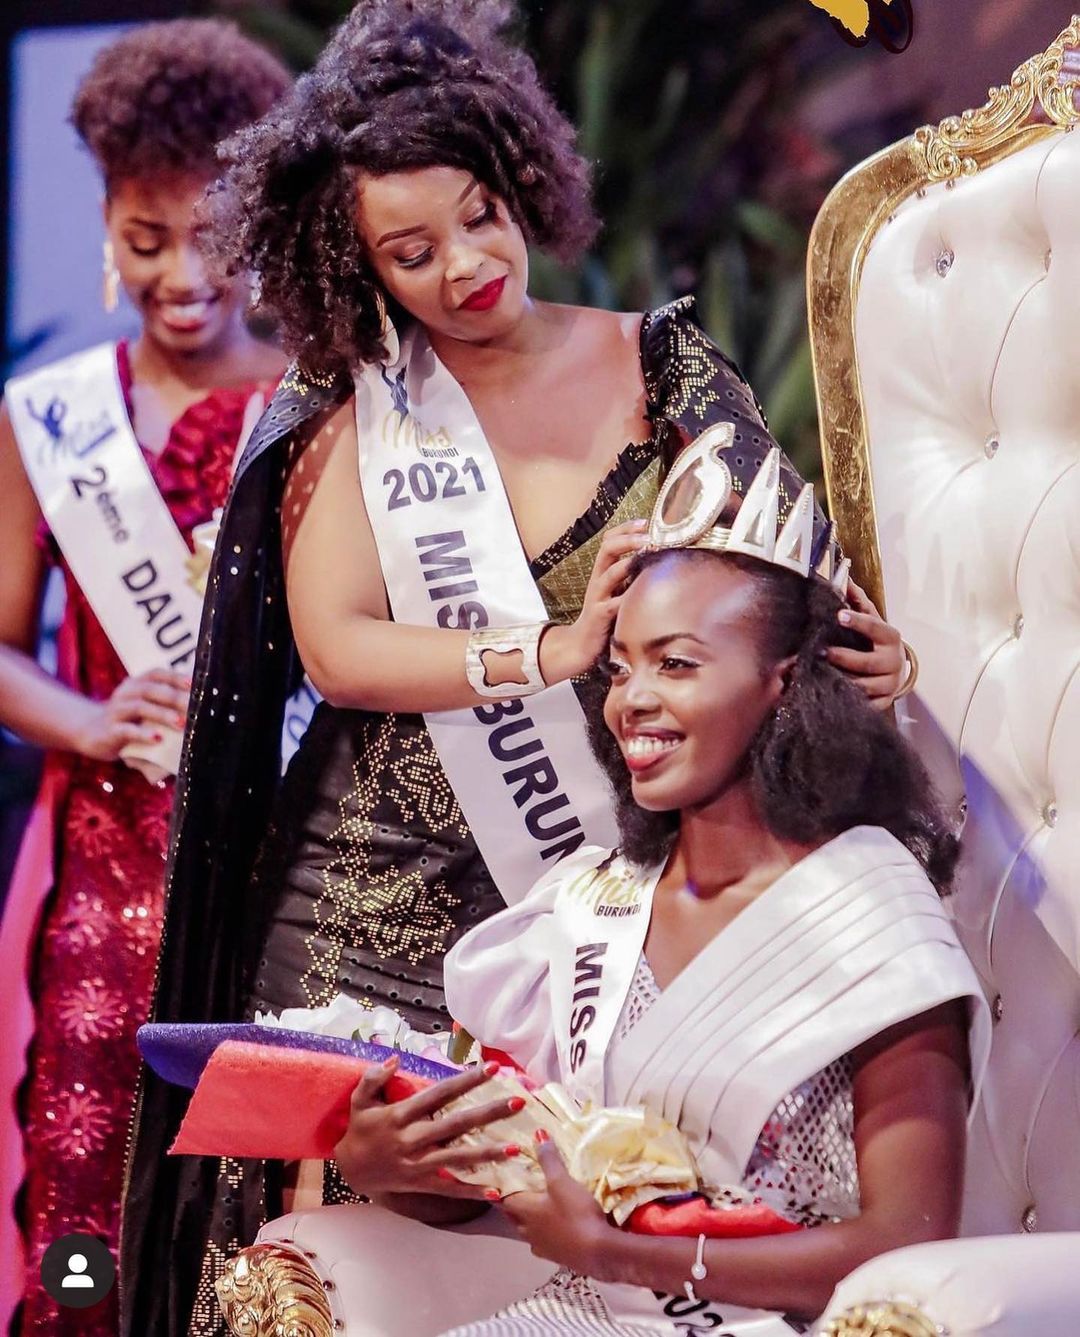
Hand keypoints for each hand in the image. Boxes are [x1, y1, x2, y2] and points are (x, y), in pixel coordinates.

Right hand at [73, 669, 189, 760]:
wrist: (92, 733)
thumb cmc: (129, 719)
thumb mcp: (146, 707)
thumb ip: (166, 703)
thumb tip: (200, 707)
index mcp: (137, 684)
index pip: (157, 674)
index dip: (176, 677)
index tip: (195, 685)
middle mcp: (126, 693)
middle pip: (152, 689)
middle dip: (175, 697)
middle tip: (194, 707)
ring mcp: (117, 710)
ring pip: (140, 707)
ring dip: (162, 714)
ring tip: (180, 723)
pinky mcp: (110, 730)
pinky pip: (127, 730)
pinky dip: (143, 734)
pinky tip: (157, 739)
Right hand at [333, 1058, 523, 1199]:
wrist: (350, 1171)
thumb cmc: (360, 1129)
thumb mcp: (359, 1100)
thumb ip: (373, 1078)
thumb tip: (394, 1059)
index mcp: (401, 1115)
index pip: (439, 1094)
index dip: (466, 1080)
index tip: (491, 1067)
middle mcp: (413, 1139)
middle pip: (456, 1124)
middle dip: (488, 1113)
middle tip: (517, 1102)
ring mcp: (418, 1165)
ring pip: (458, 1158)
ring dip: (488, 1153)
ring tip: (515, 1148)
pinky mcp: (421, 1184)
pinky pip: (450, 1189)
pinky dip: (473, 1191)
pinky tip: (497, 1190)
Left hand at [499, 1136, 614, 1277]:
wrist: (597, 1253)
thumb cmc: (575, 1213)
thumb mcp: (562, 1181)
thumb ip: (548, 1159)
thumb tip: (537, 1133)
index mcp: (524, 1210)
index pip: (503, 1198)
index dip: (499, 1188)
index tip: (497, 1178)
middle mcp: (527, 1230)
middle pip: (513, 1214)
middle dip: (512, 1202)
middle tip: (514, 1188)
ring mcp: (541, 1245)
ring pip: (526, 1230)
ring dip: (527, 1219)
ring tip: (534, 1206)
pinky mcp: (555, 1256)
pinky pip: (541, 1241)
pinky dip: (543, 1232)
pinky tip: (552, 1228)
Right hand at [541, 520, 648, 682]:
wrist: (582, 645)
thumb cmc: (606, 617)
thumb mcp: (617, 592)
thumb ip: (631, 577)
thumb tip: (658, 561)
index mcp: (603, 572)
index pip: (609, 541)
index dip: (625, 529)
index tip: (645, 521)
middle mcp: (598, 580)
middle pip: (607, 550)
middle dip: (627, 539)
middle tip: (648, 536)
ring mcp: (598, 598)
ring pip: (609, 574)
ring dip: (627, 563)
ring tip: (645, 556)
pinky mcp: (600, 617)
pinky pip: (612, 605)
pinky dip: (626, 598)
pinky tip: (640, 594)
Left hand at [824, 582, 905, 710]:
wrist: (895, 671)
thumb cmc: (878, 642)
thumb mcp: (872, 620)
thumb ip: (859, 602)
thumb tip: (845, 580)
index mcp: (891, 638)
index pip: (875, 627)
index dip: (858, 622)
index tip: (839, 615)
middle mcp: (893, 663)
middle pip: (867, 663)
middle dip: (844, 658)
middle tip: (821, 651)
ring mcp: (889, 685)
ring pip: (863, 687)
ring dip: (841, 681)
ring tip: (819, 674)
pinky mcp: (883, 703)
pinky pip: (863, 704)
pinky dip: (846, 700)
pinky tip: (829, 694)